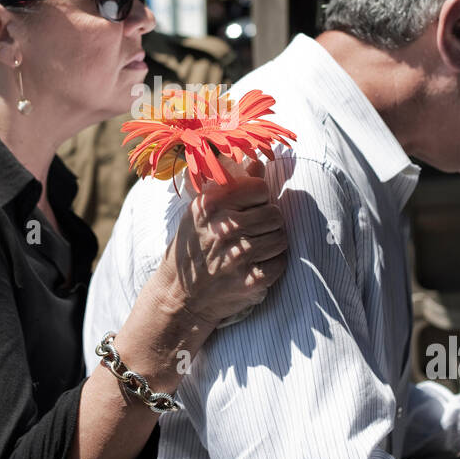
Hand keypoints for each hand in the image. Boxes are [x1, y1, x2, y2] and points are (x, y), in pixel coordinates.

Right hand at [155, 155, 288, 327]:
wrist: (179, 296)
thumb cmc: (193, 248)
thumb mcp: (201, 213)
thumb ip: (232, 186)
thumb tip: (259, 162)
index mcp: (210, 205)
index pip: (259, 187)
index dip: (259, 198)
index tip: (249, 209)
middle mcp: (223, 228)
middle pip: (274, 213)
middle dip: (267, 222)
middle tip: (253, 232)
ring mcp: (238, 256)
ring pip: (280, 237)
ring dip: (272, 243)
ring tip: (254, 249)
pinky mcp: (250, 281)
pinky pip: (280, 262)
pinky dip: (272, 265)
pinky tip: (255, 266)